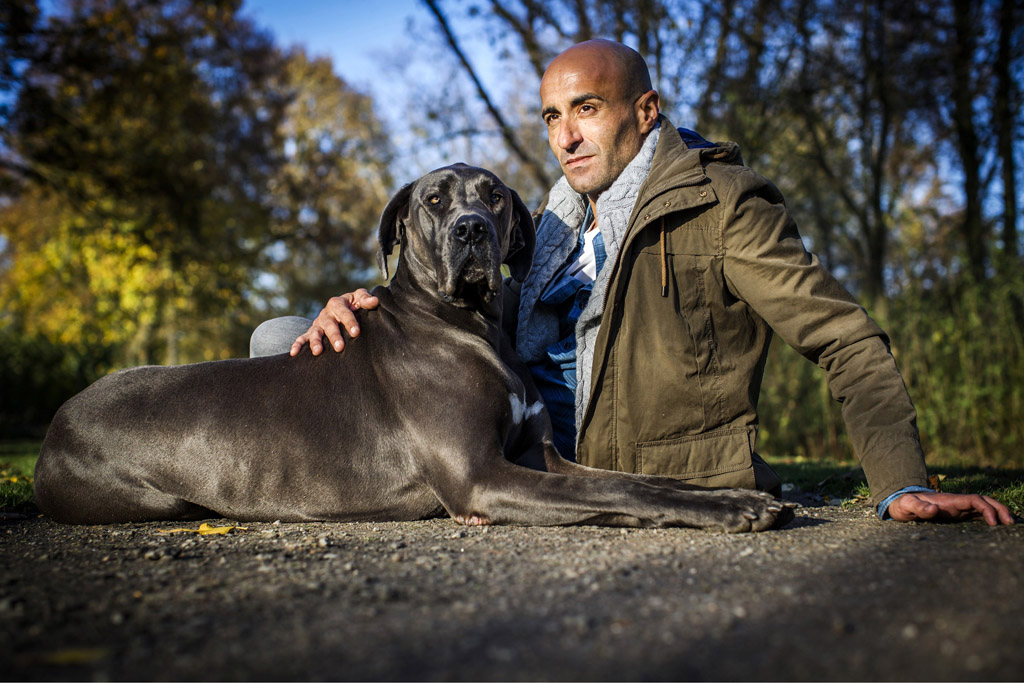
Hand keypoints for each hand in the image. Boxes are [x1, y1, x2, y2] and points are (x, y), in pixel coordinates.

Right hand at [290, 289, 379, 355]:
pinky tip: (294, 353)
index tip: (356, 333)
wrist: (343, 307)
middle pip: (329, 324)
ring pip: (315, 332)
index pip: (344, 312)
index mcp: (338, 303)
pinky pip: (302, 337)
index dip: (350, 322)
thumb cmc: (354, 304)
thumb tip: (375, 301)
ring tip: (317, 352)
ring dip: (315, 342)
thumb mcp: (359, 298)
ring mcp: (318, 323)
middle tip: (340, 347)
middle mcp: (326, 313)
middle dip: (334, 336)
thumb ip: (366, 299)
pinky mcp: (312, 332)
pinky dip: (297, 344)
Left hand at [888, 491, 1014, 525]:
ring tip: (1010, 524)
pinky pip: (976, 514)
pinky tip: (997, 526)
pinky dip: (989, 518)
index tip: (993, 522)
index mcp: (948, 500)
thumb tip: (933, 508)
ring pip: (983, 507)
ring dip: (997, 513)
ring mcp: (957, 508)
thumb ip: (918, 507)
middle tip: (1011, 522)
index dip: (986, 508)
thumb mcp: (907, 506)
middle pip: (983, 501)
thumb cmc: (903, 505)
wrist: (899, 503)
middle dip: (999, 509)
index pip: (973, 500)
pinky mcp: (956, 514)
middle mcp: (956, 502)